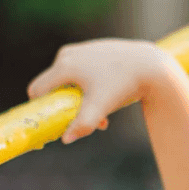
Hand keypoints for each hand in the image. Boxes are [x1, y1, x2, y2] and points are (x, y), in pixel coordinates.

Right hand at [27, 39, 171, 143]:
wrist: (151, 66)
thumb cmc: (124, 86)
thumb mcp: (101, 107)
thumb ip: (82, 125)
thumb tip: (65, 139)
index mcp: (65, 65)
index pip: (37, 89)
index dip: (42, 108)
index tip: (56, 120)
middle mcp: (68, 54)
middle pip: (53, 86)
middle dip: (66, 105)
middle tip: (89, 118)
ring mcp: (81, 49)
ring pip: (68, 80)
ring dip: (80, 98)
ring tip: (103, 110)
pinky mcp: (92, 50)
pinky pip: (80, 72)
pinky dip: (89, 86)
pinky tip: (108, 93)